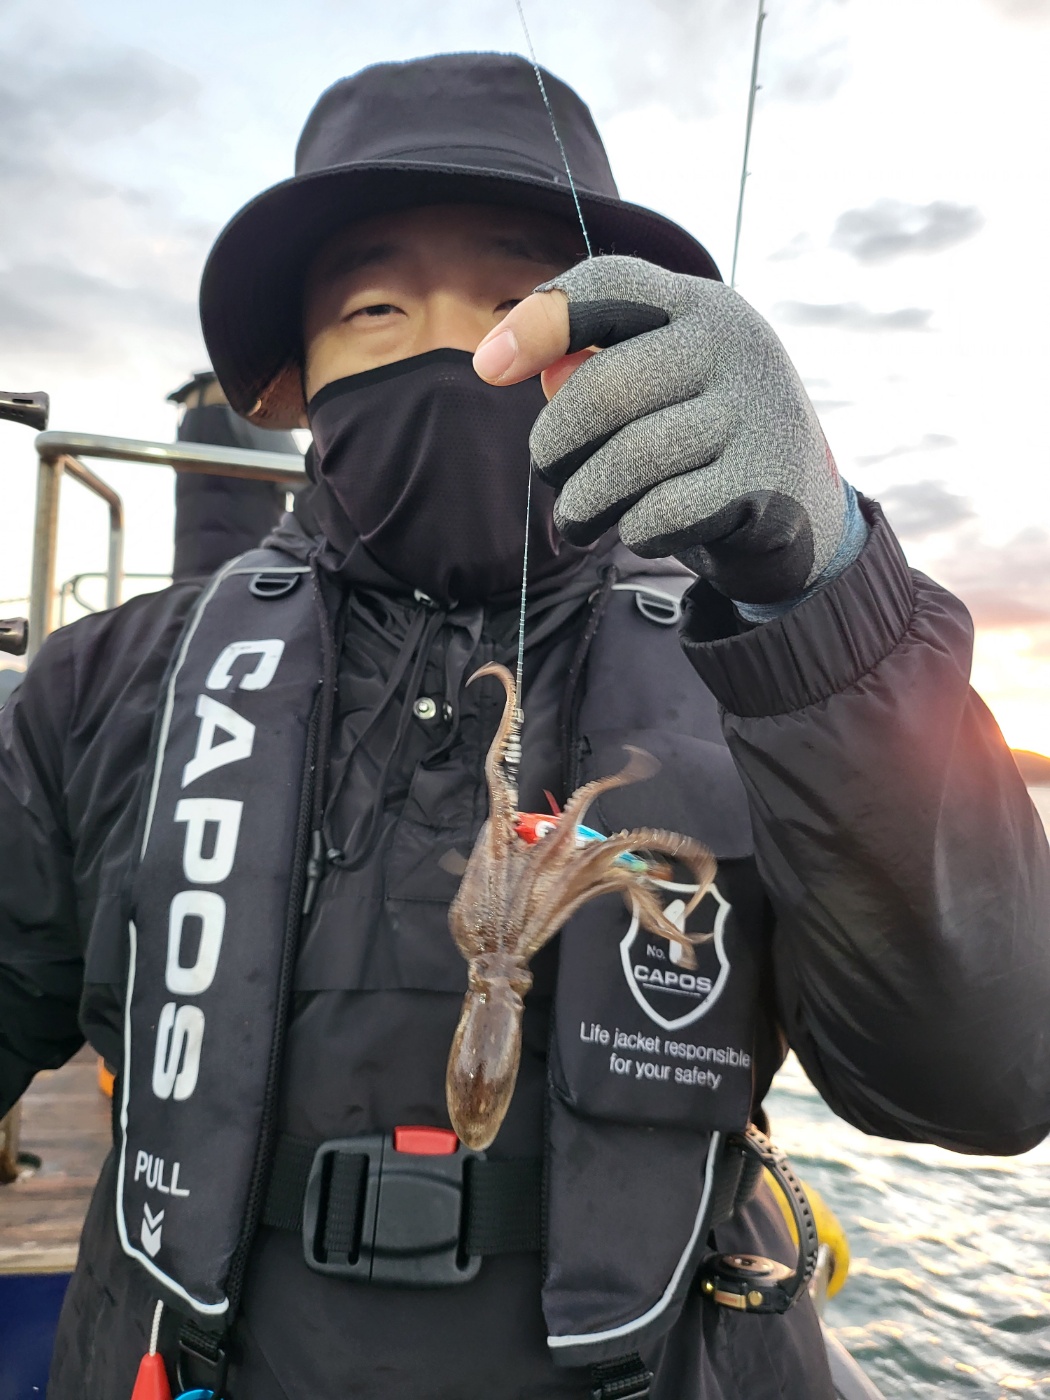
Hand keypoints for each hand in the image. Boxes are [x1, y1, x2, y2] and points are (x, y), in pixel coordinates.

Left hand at [473, 255, 845, 605]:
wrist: (801, 511)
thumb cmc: (700, 441)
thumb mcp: (658, 389)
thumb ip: (594, 372)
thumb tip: (530, 370)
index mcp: (701, 306)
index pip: (611, 284)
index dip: (541, 320)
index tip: (488, 369)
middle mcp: (736, 345)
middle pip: (604, 388)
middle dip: (555, 445)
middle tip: (548, 476)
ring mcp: (757, 413)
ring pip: (629, 460)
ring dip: (584, 503)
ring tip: (577, 521)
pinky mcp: (765, 484)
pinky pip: (662, 513)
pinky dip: (634, 530)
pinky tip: (640, 531)